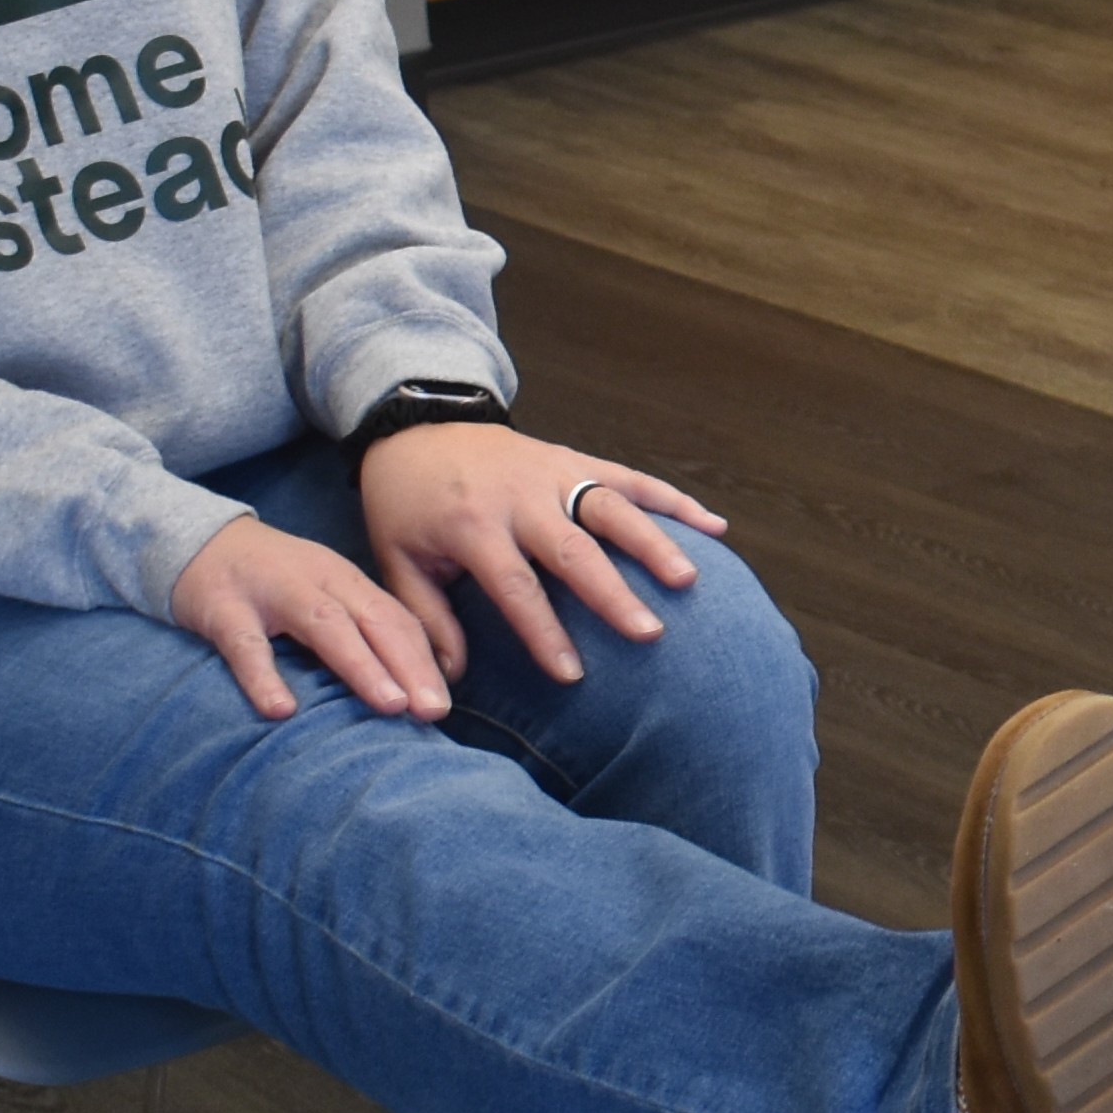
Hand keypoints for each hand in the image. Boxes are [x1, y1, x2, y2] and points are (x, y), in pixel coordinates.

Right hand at [170, 516, 450, 724]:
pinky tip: (281, 710)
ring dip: (362, 666)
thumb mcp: (322, 595)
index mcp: (347, 582)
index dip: (424, 660)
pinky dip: (264, 676)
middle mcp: (319, 581)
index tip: (443, 704)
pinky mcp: (224, 607)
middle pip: (374, 621)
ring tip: (391, 705)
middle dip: (409, 666)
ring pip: (325, 626)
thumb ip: (358, 630)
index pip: (397, 620)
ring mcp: (272, 591)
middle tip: (434, 712)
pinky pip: (245, 645)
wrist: (195, 540)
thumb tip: (405, 685)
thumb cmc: (271, 582)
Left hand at [355, 420, 728, 684]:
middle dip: (613, 594)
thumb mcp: (397, 562)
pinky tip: (715, 527)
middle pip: (574, 550)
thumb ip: (427, 619)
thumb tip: (449, 684)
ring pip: (611, 507)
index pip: (516, 586)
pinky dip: (674, 500)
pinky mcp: (575, 459)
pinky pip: (631, 477)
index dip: (544, 632)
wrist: (414, 428)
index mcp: (472, 526)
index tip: (572, 675)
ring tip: (688, 581)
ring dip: (653, 543)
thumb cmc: (405, 505)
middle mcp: (519, 497)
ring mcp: (553, 472)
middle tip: (649, 633)